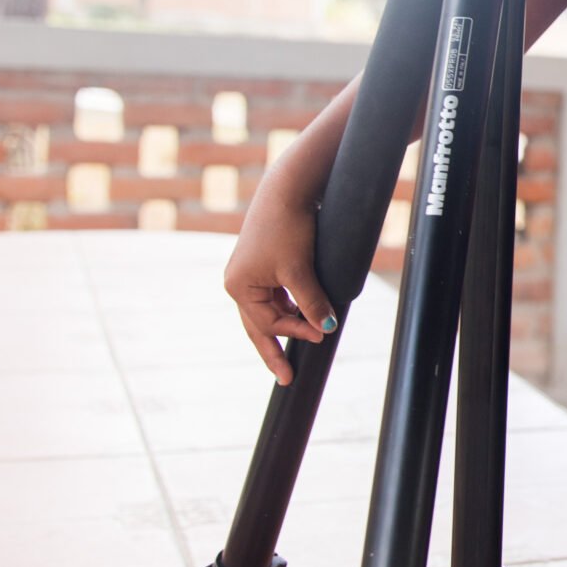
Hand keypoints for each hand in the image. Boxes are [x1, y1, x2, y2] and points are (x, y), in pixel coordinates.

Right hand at [221, 175, 336, 383]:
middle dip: (275, 348)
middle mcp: (239, 282)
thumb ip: (311, 301)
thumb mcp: (300, 269)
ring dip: (287, 324)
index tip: (320, 337)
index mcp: (239, 287)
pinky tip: (302, 314)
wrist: (288, 189)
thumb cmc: (288, 227)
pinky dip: (289, 306)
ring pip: (269, 310)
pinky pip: (275, 294)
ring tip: (305, 340)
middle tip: (286, 378)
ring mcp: (250, 273)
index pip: (267, 324)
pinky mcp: (263, 262)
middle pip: (259, 325)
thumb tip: (326, 328)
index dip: (295, 332)